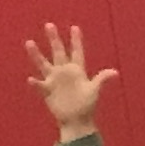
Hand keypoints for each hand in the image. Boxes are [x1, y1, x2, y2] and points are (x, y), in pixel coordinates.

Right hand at [26, 22, 115, 139]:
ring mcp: (54, 80)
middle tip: (49, 25)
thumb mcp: (94, 90)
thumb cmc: (87, 105)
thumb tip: (115, 72)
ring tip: (29, 42)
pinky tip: (31, 79)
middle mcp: (64, 72)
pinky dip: (35, 83)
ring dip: (36, 54)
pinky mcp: (47, 90)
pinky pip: (39, 85)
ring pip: (43, 63)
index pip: (76, 52)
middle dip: (54, 39)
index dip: (76, 40)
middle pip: (58, 52)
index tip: (75, 27)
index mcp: (77, 70)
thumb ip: (101, 79)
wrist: (77, 120)